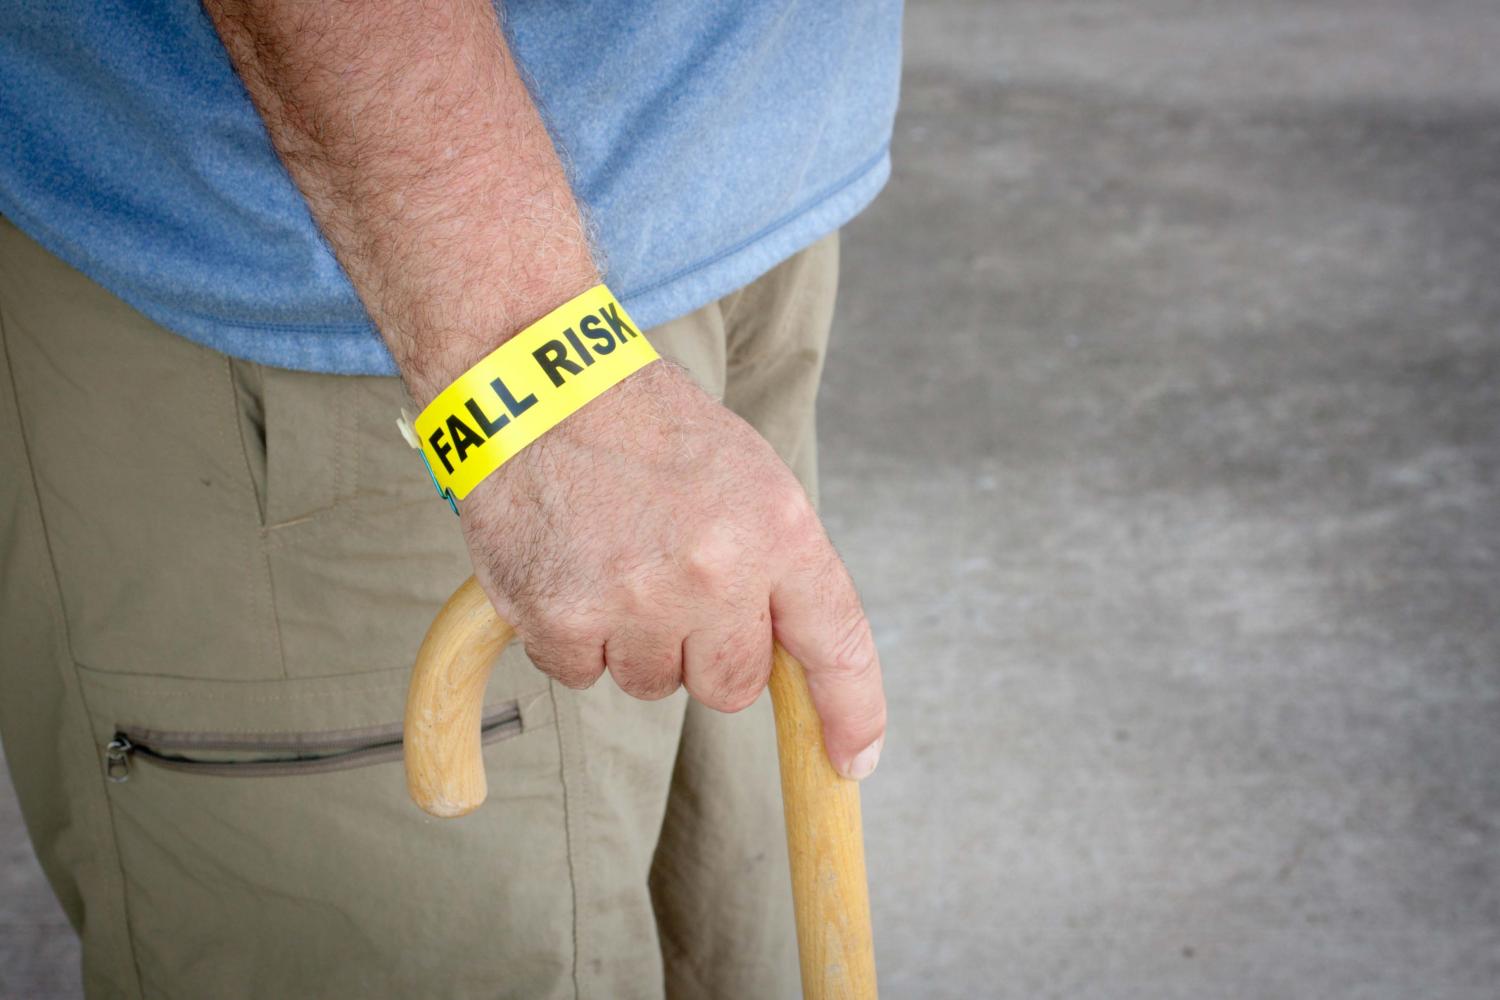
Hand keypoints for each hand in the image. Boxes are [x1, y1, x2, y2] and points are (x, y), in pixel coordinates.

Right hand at [459, 360, 886, 778]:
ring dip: (636, 643)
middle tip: (673, 588)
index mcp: (777, 529)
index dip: (851, 713)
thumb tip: (792, 652)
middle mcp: (716, 572)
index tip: (852, 759)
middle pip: (732, 687)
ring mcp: (637, 600)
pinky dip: (573, 639)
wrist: (539, 387)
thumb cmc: (647, 428)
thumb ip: (776, 562)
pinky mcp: (562, 619)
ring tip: (612, 561)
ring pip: (653, 684)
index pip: (836, 644)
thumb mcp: (747, 473)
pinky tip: (568, 570)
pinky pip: (582, 675)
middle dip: (707, 653)